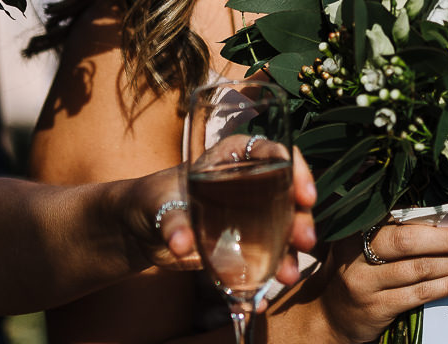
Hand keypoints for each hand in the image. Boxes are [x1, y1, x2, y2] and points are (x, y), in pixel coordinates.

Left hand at [128, 139, 317, 285]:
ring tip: (288, 275)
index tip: (305, 196)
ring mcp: (252, 213)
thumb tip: (181, 242)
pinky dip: (263, 276)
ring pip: (283, 228)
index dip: (296, 171)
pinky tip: (262, 295)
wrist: (142, 230)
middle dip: (301, 219)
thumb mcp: (159, 203)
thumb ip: (172, 220)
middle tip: (305, 241)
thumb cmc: (153, 200)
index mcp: (235, 157)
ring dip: (290, 252)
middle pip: (288, 194)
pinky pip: (263, 256)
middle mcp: (252, 181)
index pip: (274, 153)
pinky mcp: (244, 243)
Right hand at [313, 222, 447, 343]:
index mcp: (357, 232)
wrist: (328, 318)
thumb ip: (394, 234)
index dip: (434, 221)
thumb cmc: (358, 275)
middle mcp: (356, 255)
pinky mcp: (376, 307)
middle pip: (407, 242)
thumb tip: (444, 221)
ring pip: (418, 269)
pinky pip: (419, 294)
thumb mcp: (364, 250)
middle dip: (447, 240)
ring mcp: (364, 283)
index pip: (400, 221)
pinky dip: (447, 286)